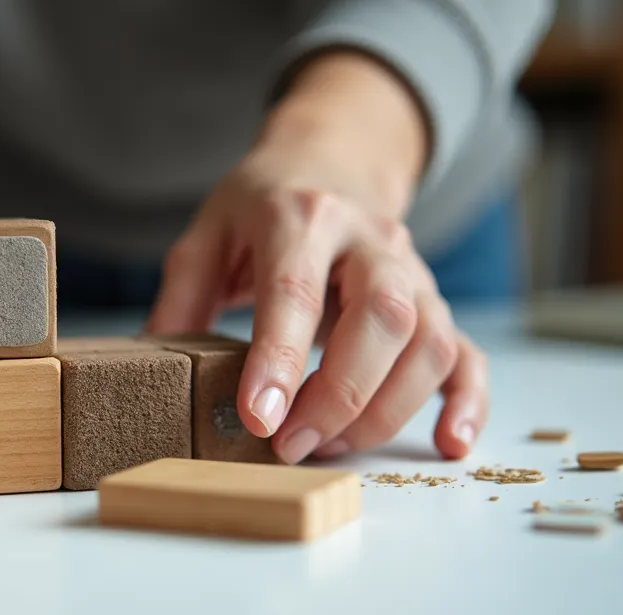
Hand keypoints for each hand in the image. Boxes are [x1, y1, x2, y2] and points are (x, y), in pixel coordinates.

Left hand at [145, 52, 487, 462]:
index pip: (295, 291)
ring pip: (430, 341)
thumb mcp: (208, 233)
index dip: (279, 359)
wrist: (330, 159)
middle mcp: (369, 240)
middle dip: (340, 394)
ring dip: (387, 409)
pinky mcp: (434, 301)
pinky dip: (468, 402)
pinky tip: (449, 443)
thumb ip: (182, 296)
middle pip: (382, 318)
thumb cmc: (261, 206)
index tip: (259, 419)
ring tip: (330, 448)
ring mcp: (411, 270)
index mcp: (300, 216)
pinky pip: (467, 352)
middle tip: (291, 445)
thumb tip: (154, 366)